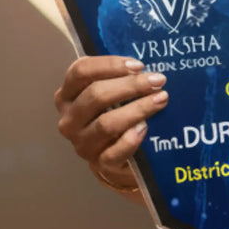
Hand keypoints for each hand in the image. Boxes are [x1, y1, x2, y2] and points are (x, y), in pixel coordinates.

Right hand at [54, 55, 168, 190]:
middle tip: (158, 80)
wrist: (118, 158)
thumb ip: (118, 78)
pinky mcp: (99, 164)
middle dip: (131, 85)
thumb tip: (145, 67)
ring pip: (106, 123)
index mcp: (67, 95)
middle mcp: (69, 120)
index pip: (80, 72)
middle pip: (95, 95)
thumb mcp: (110, 95)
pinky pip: (115, 151)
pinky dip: (131, 138)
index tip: (138, 65)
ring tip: (161, 99)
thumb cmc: (114, 116)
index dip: (109, 65)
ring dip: (137, 108)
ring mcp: (82, 144)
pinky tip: (145, 127)